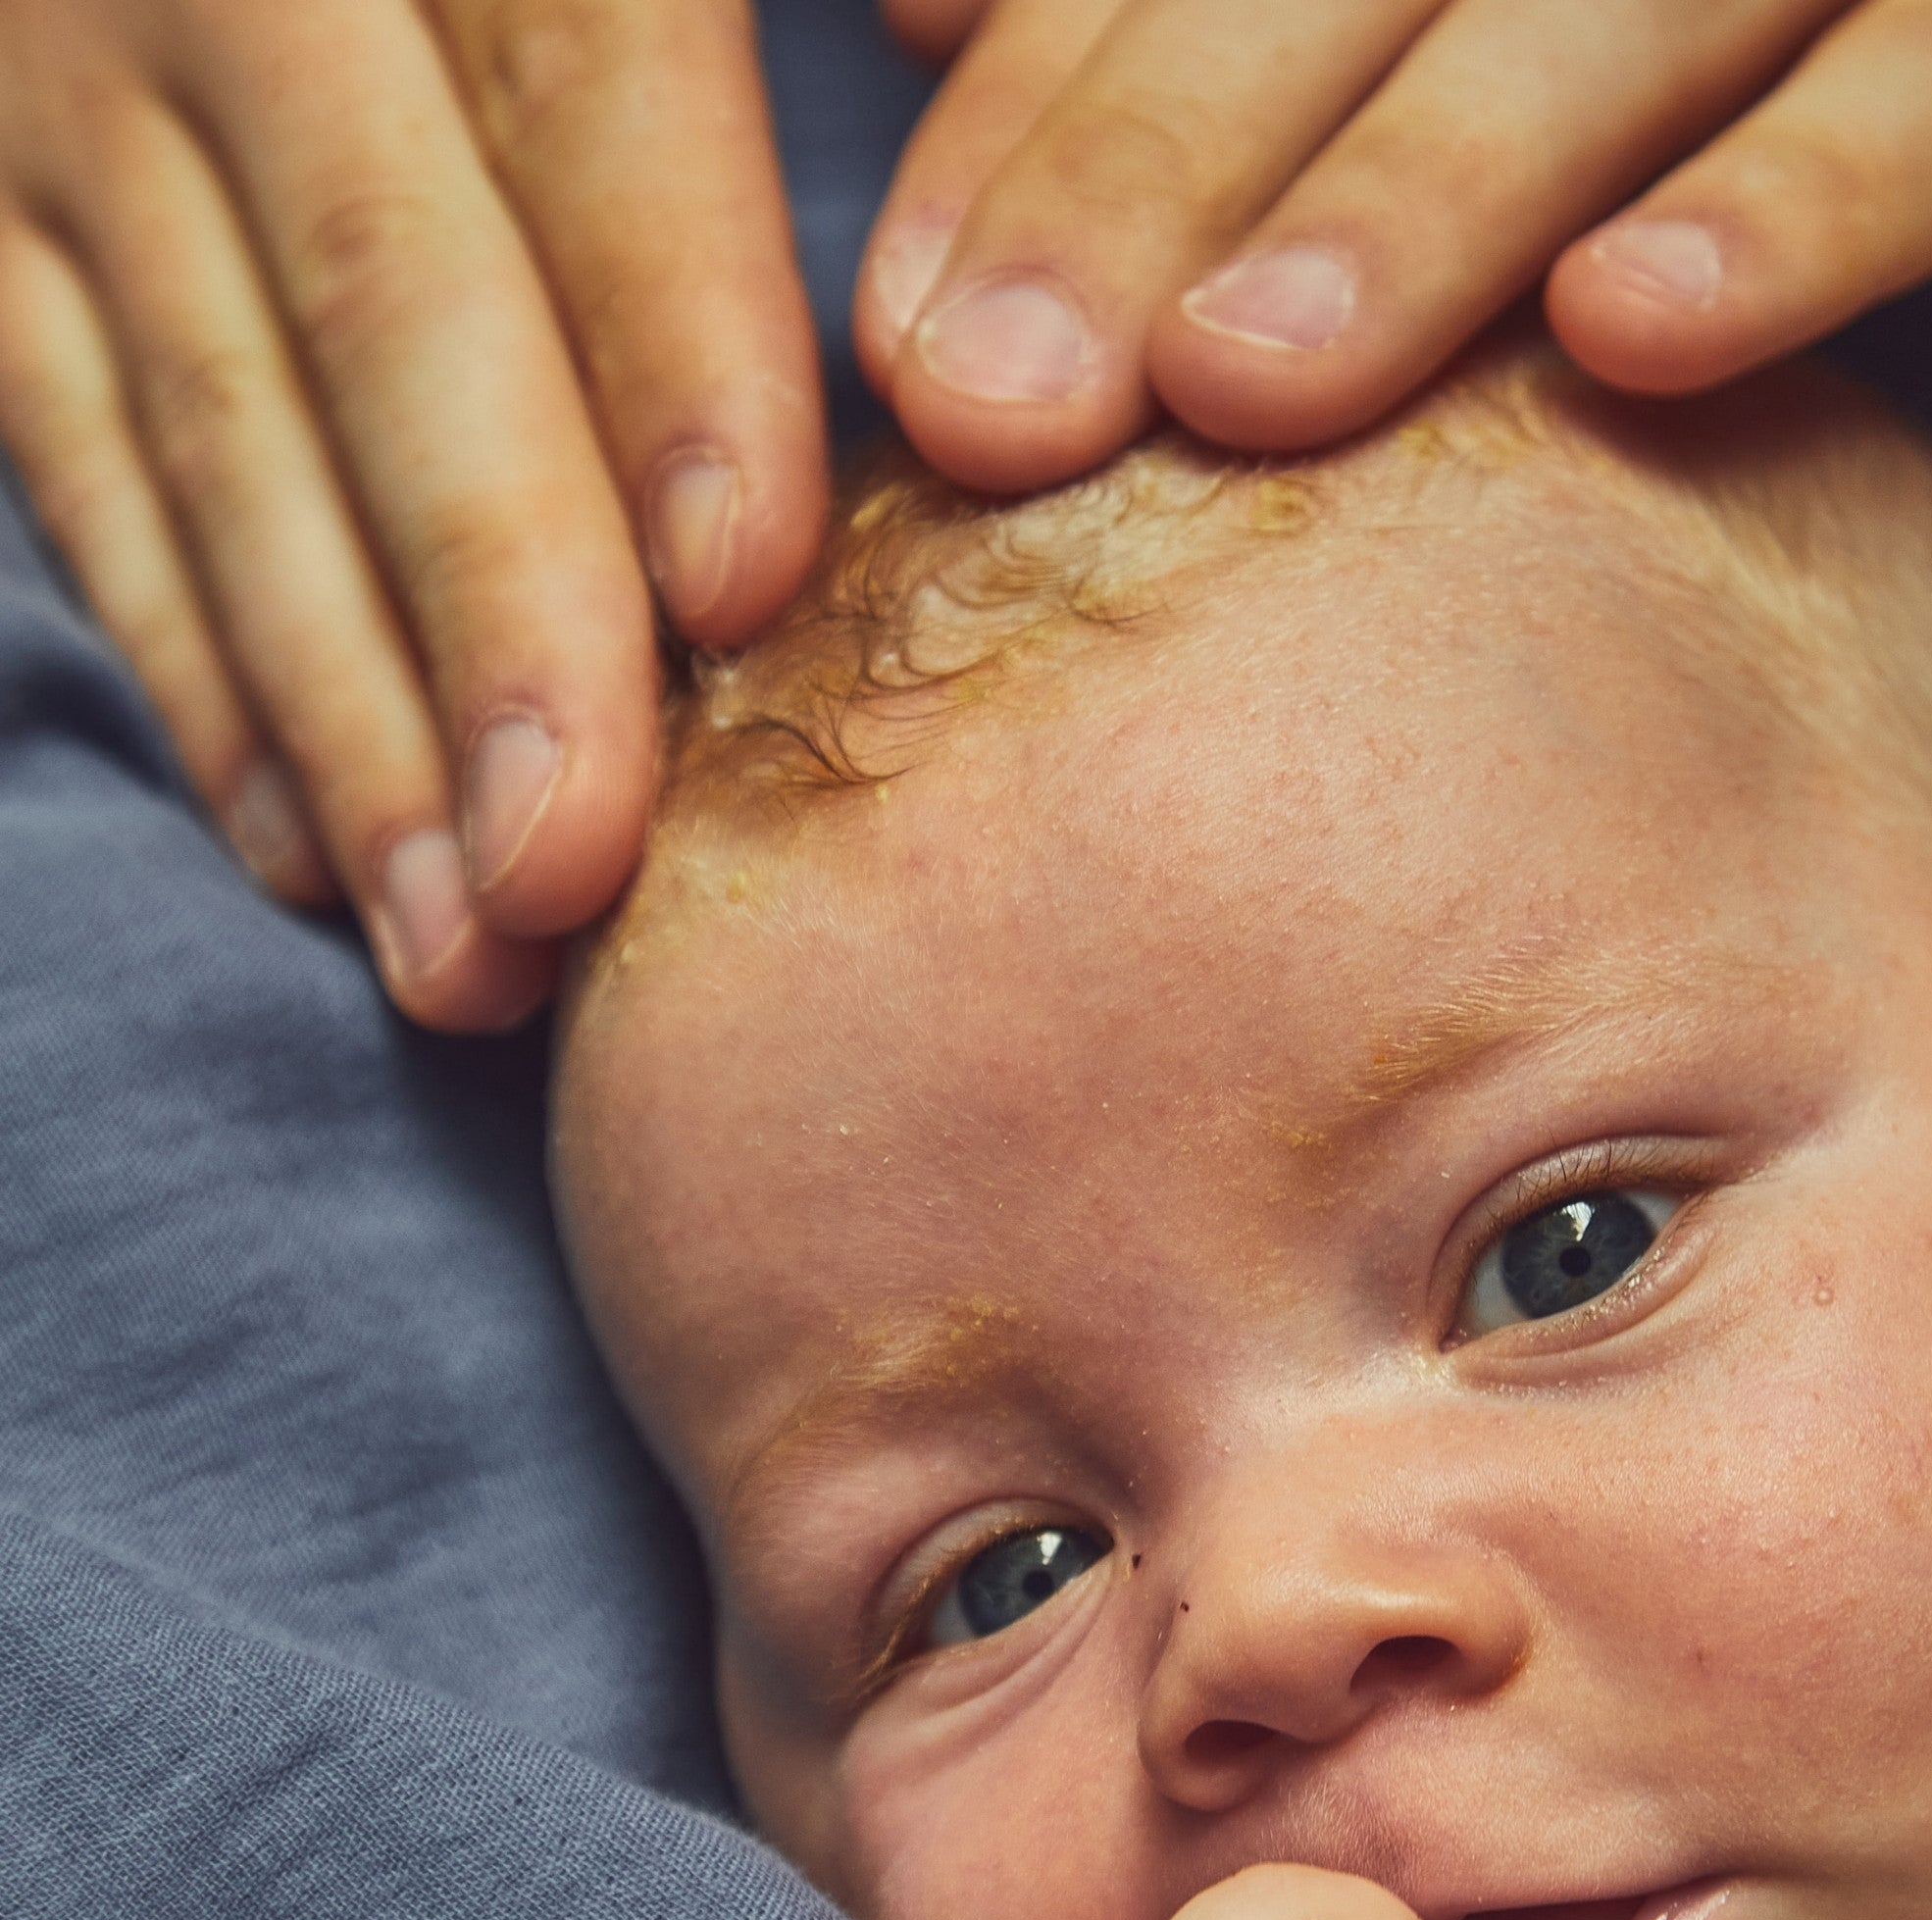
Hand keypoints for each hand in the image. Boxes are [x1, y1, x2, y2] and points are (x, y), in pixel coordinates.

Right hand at [0, 0, 821, 1028]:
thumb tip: (972, 53)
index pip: (581, 81)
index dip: (665, 329)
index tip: (748, 580)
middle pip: (388, 302)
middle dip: (492, 604)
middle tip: (581, 869)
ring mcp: (59, 90)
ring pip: (221, 427)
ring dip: (347, 715)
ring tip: (468, 950)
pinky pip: (80, 464)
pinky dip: (203, 672)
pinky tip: (309, 852)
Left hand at [860, 0, 1931, 494]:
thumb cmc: (1778, 0)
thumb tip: (923, 0)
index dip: (1040, 134)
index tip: (904, 348)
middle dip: (1156, 176)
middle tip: (989, 407)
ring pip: (1619, 9)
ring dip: (1429, 193)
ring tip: (1249, 384)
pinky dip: (1807, 205)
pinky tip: (1637, 336)